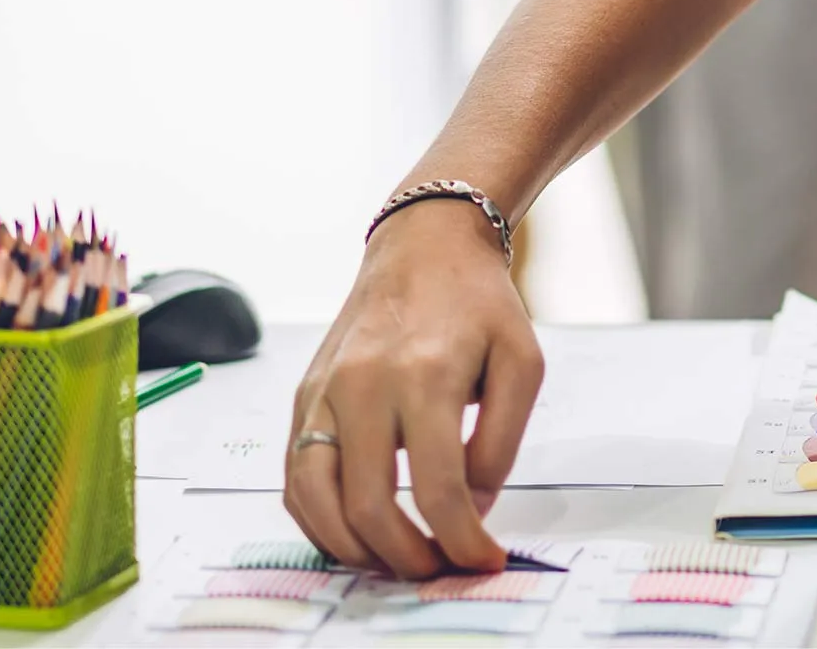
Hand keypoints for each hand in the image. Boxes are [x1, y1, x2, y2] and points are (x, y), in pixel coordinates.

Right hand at [284, 201, 543, 576]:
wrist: (423, 246)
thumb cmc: (477, 303)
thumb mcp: (522, 363)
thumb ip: (502, 441)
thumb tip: (472, 506)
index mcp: (425, 375)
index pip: (437, 487)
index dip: (462, 539)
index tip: (484, 559)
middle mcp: (363, 384)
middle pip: (368, 506)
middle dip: (407, 556)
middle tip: (439, 568)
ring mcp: (323, 391)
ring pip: (315, 500)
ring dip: (354, 549)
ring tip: (397, 561)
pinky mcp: (303, 396)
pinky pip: (294, 476)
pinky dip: (317, 519)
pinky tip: (354, 533)